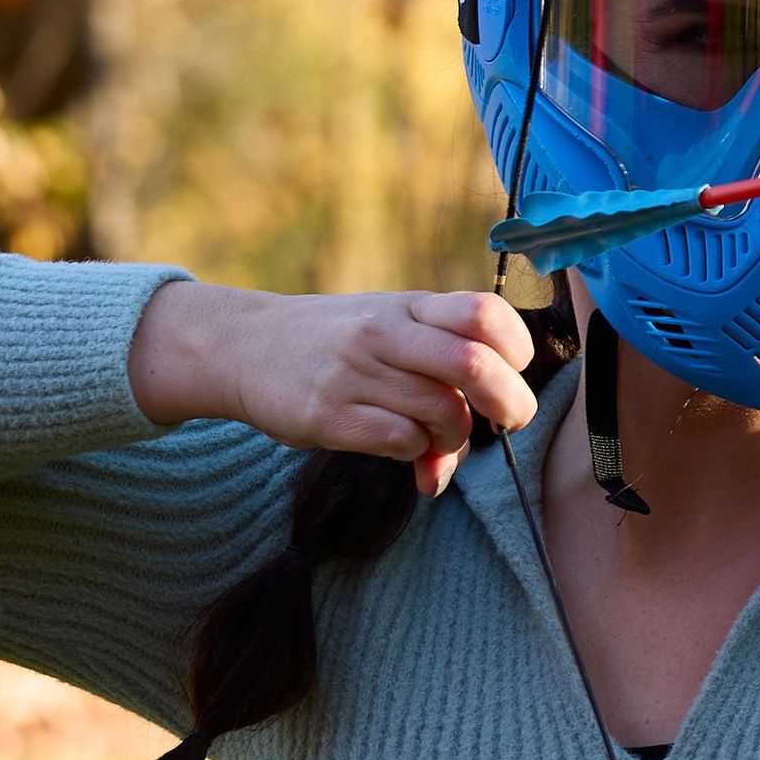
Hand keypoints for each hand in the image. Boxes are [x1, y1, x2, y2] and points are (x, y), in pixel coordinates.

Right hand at [129, 281, 540, 497]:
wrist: (243, 346)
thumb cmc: (335, 342)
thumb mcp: (388, 325)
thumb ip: (440, 367)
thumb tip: (482, 431)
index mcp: (409, 306)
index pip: (483, 312)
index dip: (515, 346)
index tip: (513, 368)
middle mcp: (384, 333)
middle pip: (475, 365)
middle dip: (510, 403)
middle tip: (509, 421)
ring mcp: (354, 372)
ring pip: (441, 412)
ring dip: (455, 438)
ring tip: (438, 441)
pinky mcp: (327, 415)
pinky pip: (401, 440)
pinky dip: (417, 453)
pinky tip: (404, 449)